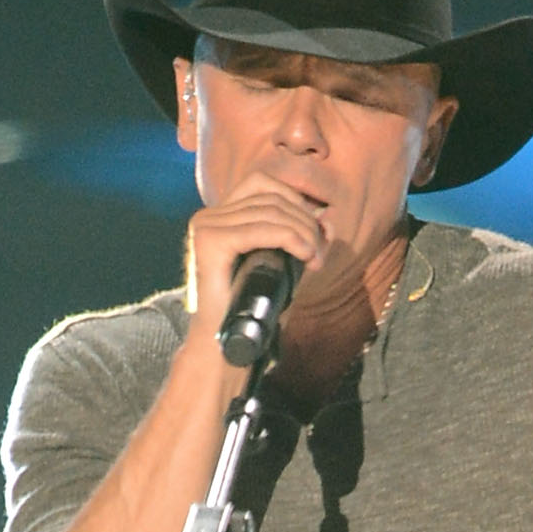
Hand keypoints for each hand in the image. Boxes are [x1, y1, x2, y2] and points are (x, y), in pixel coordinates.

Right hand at [185, 177, 326, 347]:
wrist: (227, 347)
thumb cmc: (253, 312)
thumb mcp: (280, 266)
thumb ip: (297, 239)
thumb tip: (326, 217)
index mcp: (221, 217)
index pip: (263, 184)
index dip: (296, 200)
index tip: (316, 234)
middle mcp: (209, 216)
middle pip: (270, 196)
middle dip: (305, 221)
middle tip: (320, 253)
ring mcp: (206, 226)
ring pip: (269, 210)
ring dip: (303, 232)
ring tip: (315, 260)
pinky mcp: (209, 241)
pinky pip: (260, 228)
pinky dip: (290, 238)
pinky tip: (305, 255)